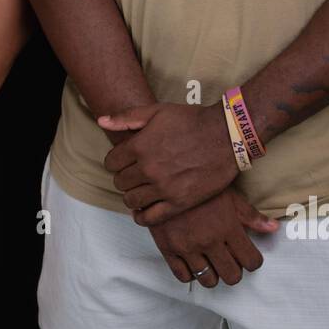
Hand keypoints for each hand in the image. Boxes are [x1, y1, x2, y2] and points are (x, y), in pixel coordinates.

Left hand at [99, 102, 238, 223]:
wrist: (227, 135)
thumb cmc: (192, 120)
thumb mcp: (158, 110)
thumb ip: (127, 117)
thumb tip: (101, 121)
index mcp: (140, 146)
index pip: (111, 163)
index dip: (115, 162)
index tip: (123, 162)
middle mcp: (148, 168)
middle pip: (120, 182)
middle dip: (123, 178)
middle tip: (133, 175)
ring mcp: (164, 187)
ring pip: (131, 200)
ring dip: (132, 196)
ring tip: (140, 190)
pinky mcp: (179, 202)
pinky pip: (151, 218)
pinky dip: (142, 217)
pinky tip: (143, 211)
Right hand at [147, 185, 277, 286]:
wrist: (162, 177)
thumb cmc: (198, 183)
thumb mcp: (228, 195)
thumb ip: (250, 215)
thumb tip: (273, 228)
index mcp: (227, 227)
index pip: (251, 261)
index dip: (253, 261)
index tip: (249, 255)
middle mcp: (209, 241)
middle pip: (232, 276)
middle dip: (235, 270)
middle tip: (231, 260)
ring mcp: (187, 247)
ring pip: (208, 280)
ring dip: (213, 274)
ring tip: (212, 262)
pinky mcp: (168, 249)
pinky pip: (183, 276)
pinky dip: (191, 273)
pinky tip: (193, 261)